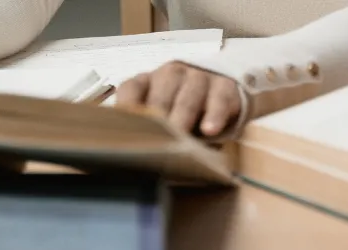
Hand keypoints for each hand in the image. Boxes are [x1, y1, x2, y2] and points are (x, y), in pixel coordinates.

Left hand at [117, 62, 241, 136]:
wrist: (225, 94)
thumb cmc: (185, 110)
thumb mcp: (164, 116)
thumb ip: (149, 128)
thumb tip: (132, 152)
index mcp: (149, 81)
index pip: (131, 89)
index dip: (126, 108)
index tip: (122, 130)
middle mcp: (172, 74)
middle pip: (160, 96)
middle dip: (157, 120)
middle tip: (154, 142)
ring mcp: (199, 78)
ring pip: (188, 97)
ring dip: (183, 118)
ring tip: (180, 139)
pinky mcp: (225, 86)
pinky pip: (219, 100)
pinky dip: (214, 115)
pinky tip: (210, 130)